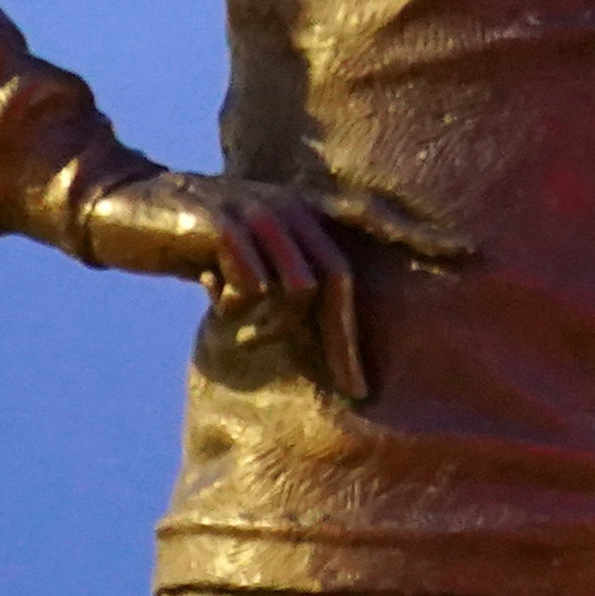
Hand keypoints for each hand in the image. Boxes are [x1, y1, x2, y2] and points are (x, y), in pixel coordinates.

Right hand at [75, 165, 474, 405]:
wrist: (122, 208)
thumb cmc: (189, 240)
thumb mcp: (244, 259)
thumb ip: (282, 279)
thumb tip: (312, 322)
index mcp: (300, 208)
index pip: (372, 219)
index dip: (420, 235)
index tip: (472, 255)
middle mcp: (290, 204)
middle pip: (338, 280)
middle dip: (346, 342)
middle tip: (357, 390)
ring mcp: (260, 209)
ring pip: (296, 288)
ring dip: (264, 313)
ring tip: (225, 297)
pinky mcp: (226, 223)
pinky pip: (252, 286)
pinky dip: (234, 299)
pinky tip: (209, 285)